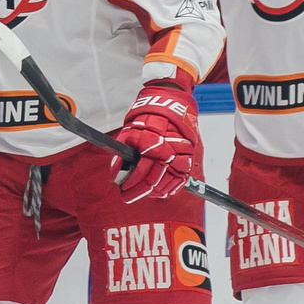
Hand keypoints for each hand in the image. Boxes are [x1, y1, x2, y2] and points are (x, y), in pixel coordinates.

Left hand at [112, 82, 199, 197]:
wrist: (170, 107)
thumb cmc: (147, 119)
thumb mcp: (129, 132)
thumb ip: (121, 154)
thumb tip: (114, 175)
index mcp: (151, 144)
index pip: (140, 172)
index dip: (129, 184)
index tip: (122, 189)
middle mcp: (167, 151)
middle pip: (152, 181)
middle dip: (137, 192)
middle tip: (128, 196)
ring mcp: (180, 156)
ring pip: (166, 184)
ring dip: (152, 193)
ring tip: (142, 194)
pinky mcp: (188, 158)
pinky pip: (180, 181)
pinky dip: (169, 189)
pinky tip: (159, 191)